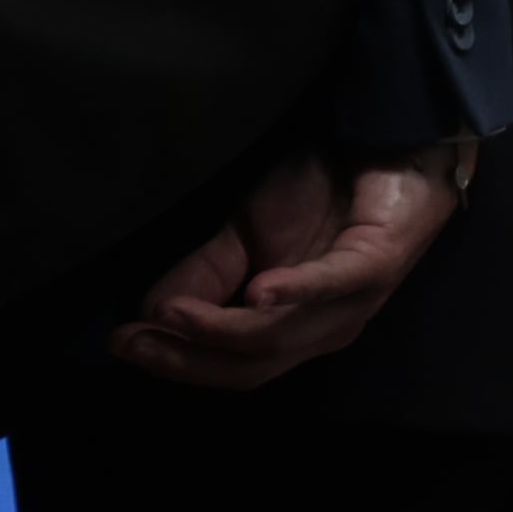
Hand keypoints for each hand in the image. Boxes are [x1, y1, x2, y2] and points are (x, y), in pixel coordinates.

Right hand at [104, 144, 469, 389]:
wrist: (392, 146)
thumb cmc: (324, 190)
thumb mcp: (247, 232)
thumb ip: (205, 274)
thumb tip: (149, 314)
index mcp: (293, 330)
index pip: (231, 366)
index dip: (175, 361)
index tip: (119, 346)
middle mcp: (323, 331)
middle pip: (251, 365)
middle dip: (187, 357)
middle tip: (132, 342)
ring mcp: (353, 303)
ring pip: (282, 336)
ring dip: (221, 330)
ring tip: (171, 316)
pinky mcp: (376, 265)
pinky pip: (332, 286)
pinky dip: (294, 293)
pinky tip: (257, 292)